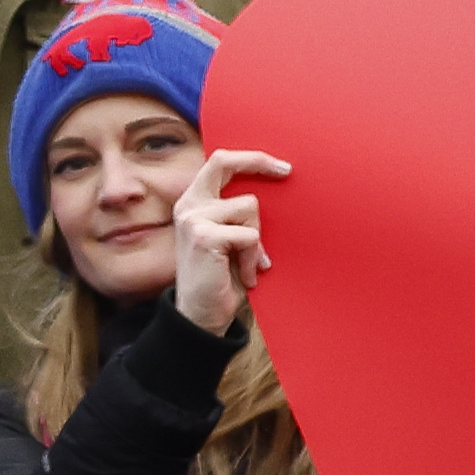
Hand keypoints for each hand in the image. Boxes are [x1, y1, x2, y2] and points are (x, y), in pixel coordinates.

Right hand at [169, 144, 285, 342]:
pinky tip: (246, 275)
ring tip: (250, 263)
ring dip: (258, 239)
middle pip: (223, 162)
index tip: (280, 167)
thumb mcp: (228, 239)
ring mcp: (194, 219)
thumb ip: (236, 215)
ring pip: (249, 208)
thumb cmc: (221, 278)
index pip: (218, 163)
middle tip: (286, 171)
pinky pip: (250, 236)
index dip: (250, 159)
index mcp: (193, 203)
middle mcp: (189, 205)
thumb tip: (273, 193)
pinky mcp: (204, 237)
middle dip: (258, 161)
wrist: (202, 315)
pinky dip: (254, 258)